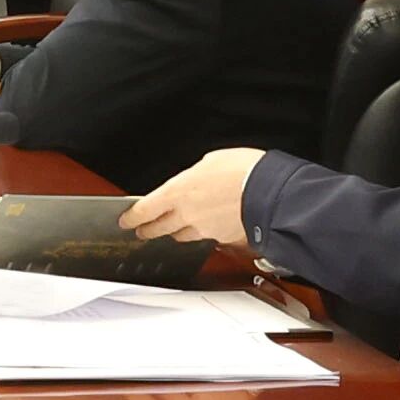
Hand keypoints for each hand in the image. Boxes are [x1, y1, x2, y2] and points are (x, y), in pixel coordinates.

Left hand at [122, 147, 267, 247]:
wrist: (273, 193)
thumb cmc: (244, 171)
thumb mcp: (210, 161)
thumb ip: (194, 176)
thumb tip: (194, 181)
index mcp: (178, 193)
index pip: (144, 210)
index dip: (132, 217)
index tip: (125, 220)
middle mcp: (187, 215)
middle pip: (158, 229)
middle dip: (149, 230)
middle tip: (142, 230)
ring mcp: (205, 230)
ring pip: (182, 236)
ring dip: (175, 232)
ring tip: (172, 229)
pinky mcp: (223, 238)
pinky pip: (206, 238)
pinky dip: (202, 233)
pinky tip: (206, 226)